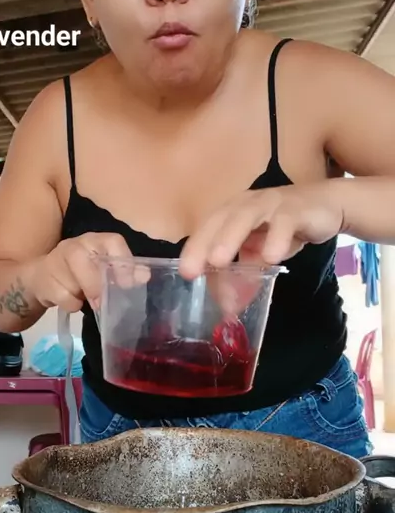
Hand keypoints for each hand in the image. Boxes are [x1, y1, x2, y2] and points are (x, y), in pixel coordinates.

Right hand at [26, 232, 142, 312]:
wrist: (42, 278)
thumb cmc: (81, 274)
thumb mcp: (104, 271)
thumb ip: (125, 272)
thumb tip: (144, 275)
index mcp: (96, 240)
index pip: (113, 241)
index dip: (123, 262)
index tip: (128, 284)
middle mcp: (76, 244)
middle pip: (84, 260)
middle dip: (94, 285)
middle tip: (102, 303)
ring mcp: (56, 258)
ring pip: (72, 281)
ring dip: (81, 296)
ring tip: (83, 297)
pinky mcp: (43, 276)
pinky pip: (62, 296)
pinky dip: (70, 304)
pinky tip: (70, 300)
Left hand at [180, 183, 343, 278]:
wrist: (327, 206)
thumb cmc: (285, 228)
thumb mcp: (261, 253)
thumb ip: (244, 275)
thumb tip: (228, 309)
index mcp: (233, 213)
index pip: (207, 229)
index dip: (194, 249)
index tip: (184, 273)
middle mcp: (247, 204)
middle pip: (220, 220)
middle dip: (204, 244)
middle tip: (191, 270)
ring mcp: (271, 204)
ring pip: (247, 216)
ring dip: (231, 237)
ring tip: (218, 261)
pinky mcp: (296, 209)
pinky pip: (284, 222)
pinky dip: (276, 238)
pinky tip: (271, 257)